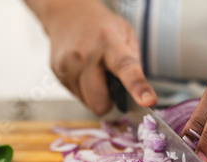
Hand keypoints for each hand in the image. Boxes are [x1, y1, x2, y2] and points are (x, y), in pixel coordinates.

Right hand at [42, 0, 156, 113]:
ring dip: (96, 95)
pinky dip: (84, 90)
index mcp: (109, 42)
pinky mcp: (57, 73)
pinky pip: (77, 96)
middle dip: (108, 101)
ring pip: (88, 103)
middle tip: (110, 84)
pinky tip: (83, 71)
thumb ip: (134, 62)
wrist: (65, 13)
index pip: (125, 68)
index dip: (138, 87)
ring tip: (95, 73)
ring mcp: (68, 65)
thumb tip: (138, 93)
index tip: (148, 101)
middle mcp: (85, 55)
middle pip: (99, 101)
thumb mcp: (126, 34)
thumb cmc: (101, 27)